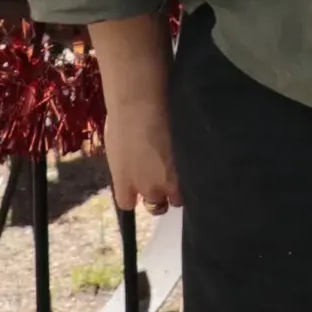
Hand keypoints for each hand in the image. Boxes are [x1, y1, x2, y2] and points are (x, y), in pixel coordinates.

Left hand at [102, 96, 182, 215]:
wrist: (141, 106)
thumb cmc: (121, 121)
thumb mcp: (116, 151)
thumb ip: (125, 169)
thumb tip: (133, 170)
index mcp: (124, 184)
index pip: (127, 204)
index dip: (135, 196)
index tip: (139, 188)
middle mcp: (148, 187)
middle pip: (156, 206)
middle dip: (160, 196)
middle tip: (164, 181)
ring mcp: (172, 179)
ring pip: (179, 199)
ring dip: (179, 190)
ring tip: (182, 174)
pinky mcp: (189, 167)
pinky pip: (194, 180)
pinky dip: (194, 176)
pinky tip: (195, 164)